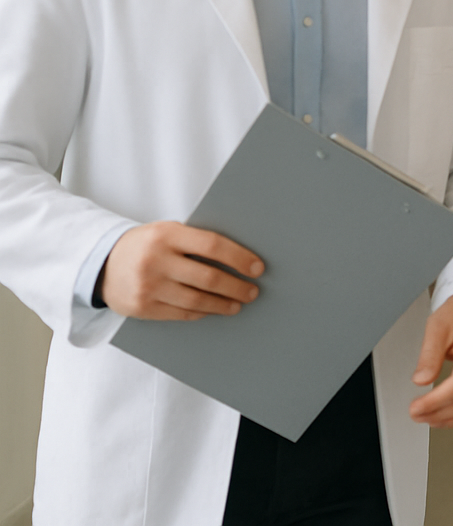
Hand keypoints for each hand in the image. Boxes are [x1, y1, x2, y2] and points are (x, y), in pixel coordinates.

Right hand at [101, 221, 262, 319]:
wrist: (101, 263)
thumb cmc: (147, 245)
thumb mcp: (167, 232)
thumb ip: (196, 241)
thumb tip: (240, 257)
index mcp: (166, 235)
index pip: (212, 246)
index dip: (239, 257)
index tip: (258, 268)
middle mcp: (155, 261)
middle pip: (208, 278)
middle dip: (236, 287)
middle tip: (252, 291)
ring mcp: (147, 286)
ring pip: (196, 300)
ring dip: (223, 304)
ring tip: (238, 303)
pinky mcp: (142, 308)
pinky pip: (180, 314)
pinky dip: (201, 313)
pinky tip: (213, 310)